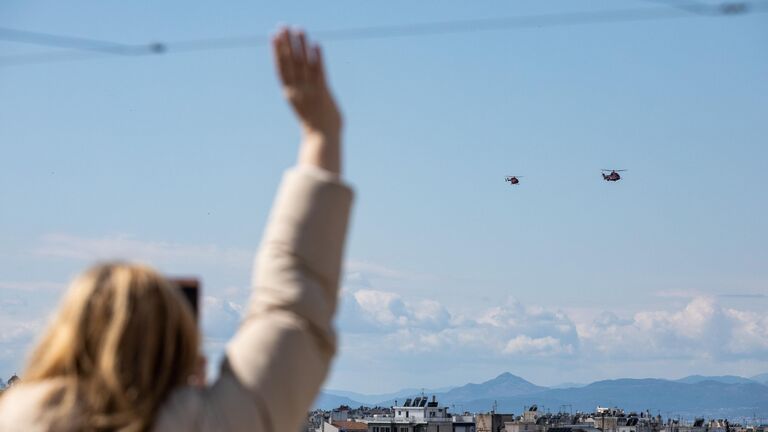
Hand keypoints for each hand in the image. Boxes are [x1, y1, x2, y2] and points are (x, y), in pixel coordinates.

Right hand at [272, 28, 341, 172]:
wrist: (322, 141)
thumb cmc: (315, 128)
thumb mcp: (305, 108)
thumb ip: (304, 96)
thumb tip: (304, 87)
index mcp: (291, 94)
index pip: (281, 69)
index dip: (277, 52)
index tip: (274, 37)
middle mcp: (298, 90)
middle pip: (289, 62)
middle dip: (285, 43)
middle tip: (282, 27)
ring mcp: (310, 91)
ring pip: (303, 64)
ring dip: (300, 45)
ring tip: (299, 29)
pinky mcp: (323, 92)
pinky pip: (319, 72)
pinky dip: (317, 58)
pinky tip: (315, 44)